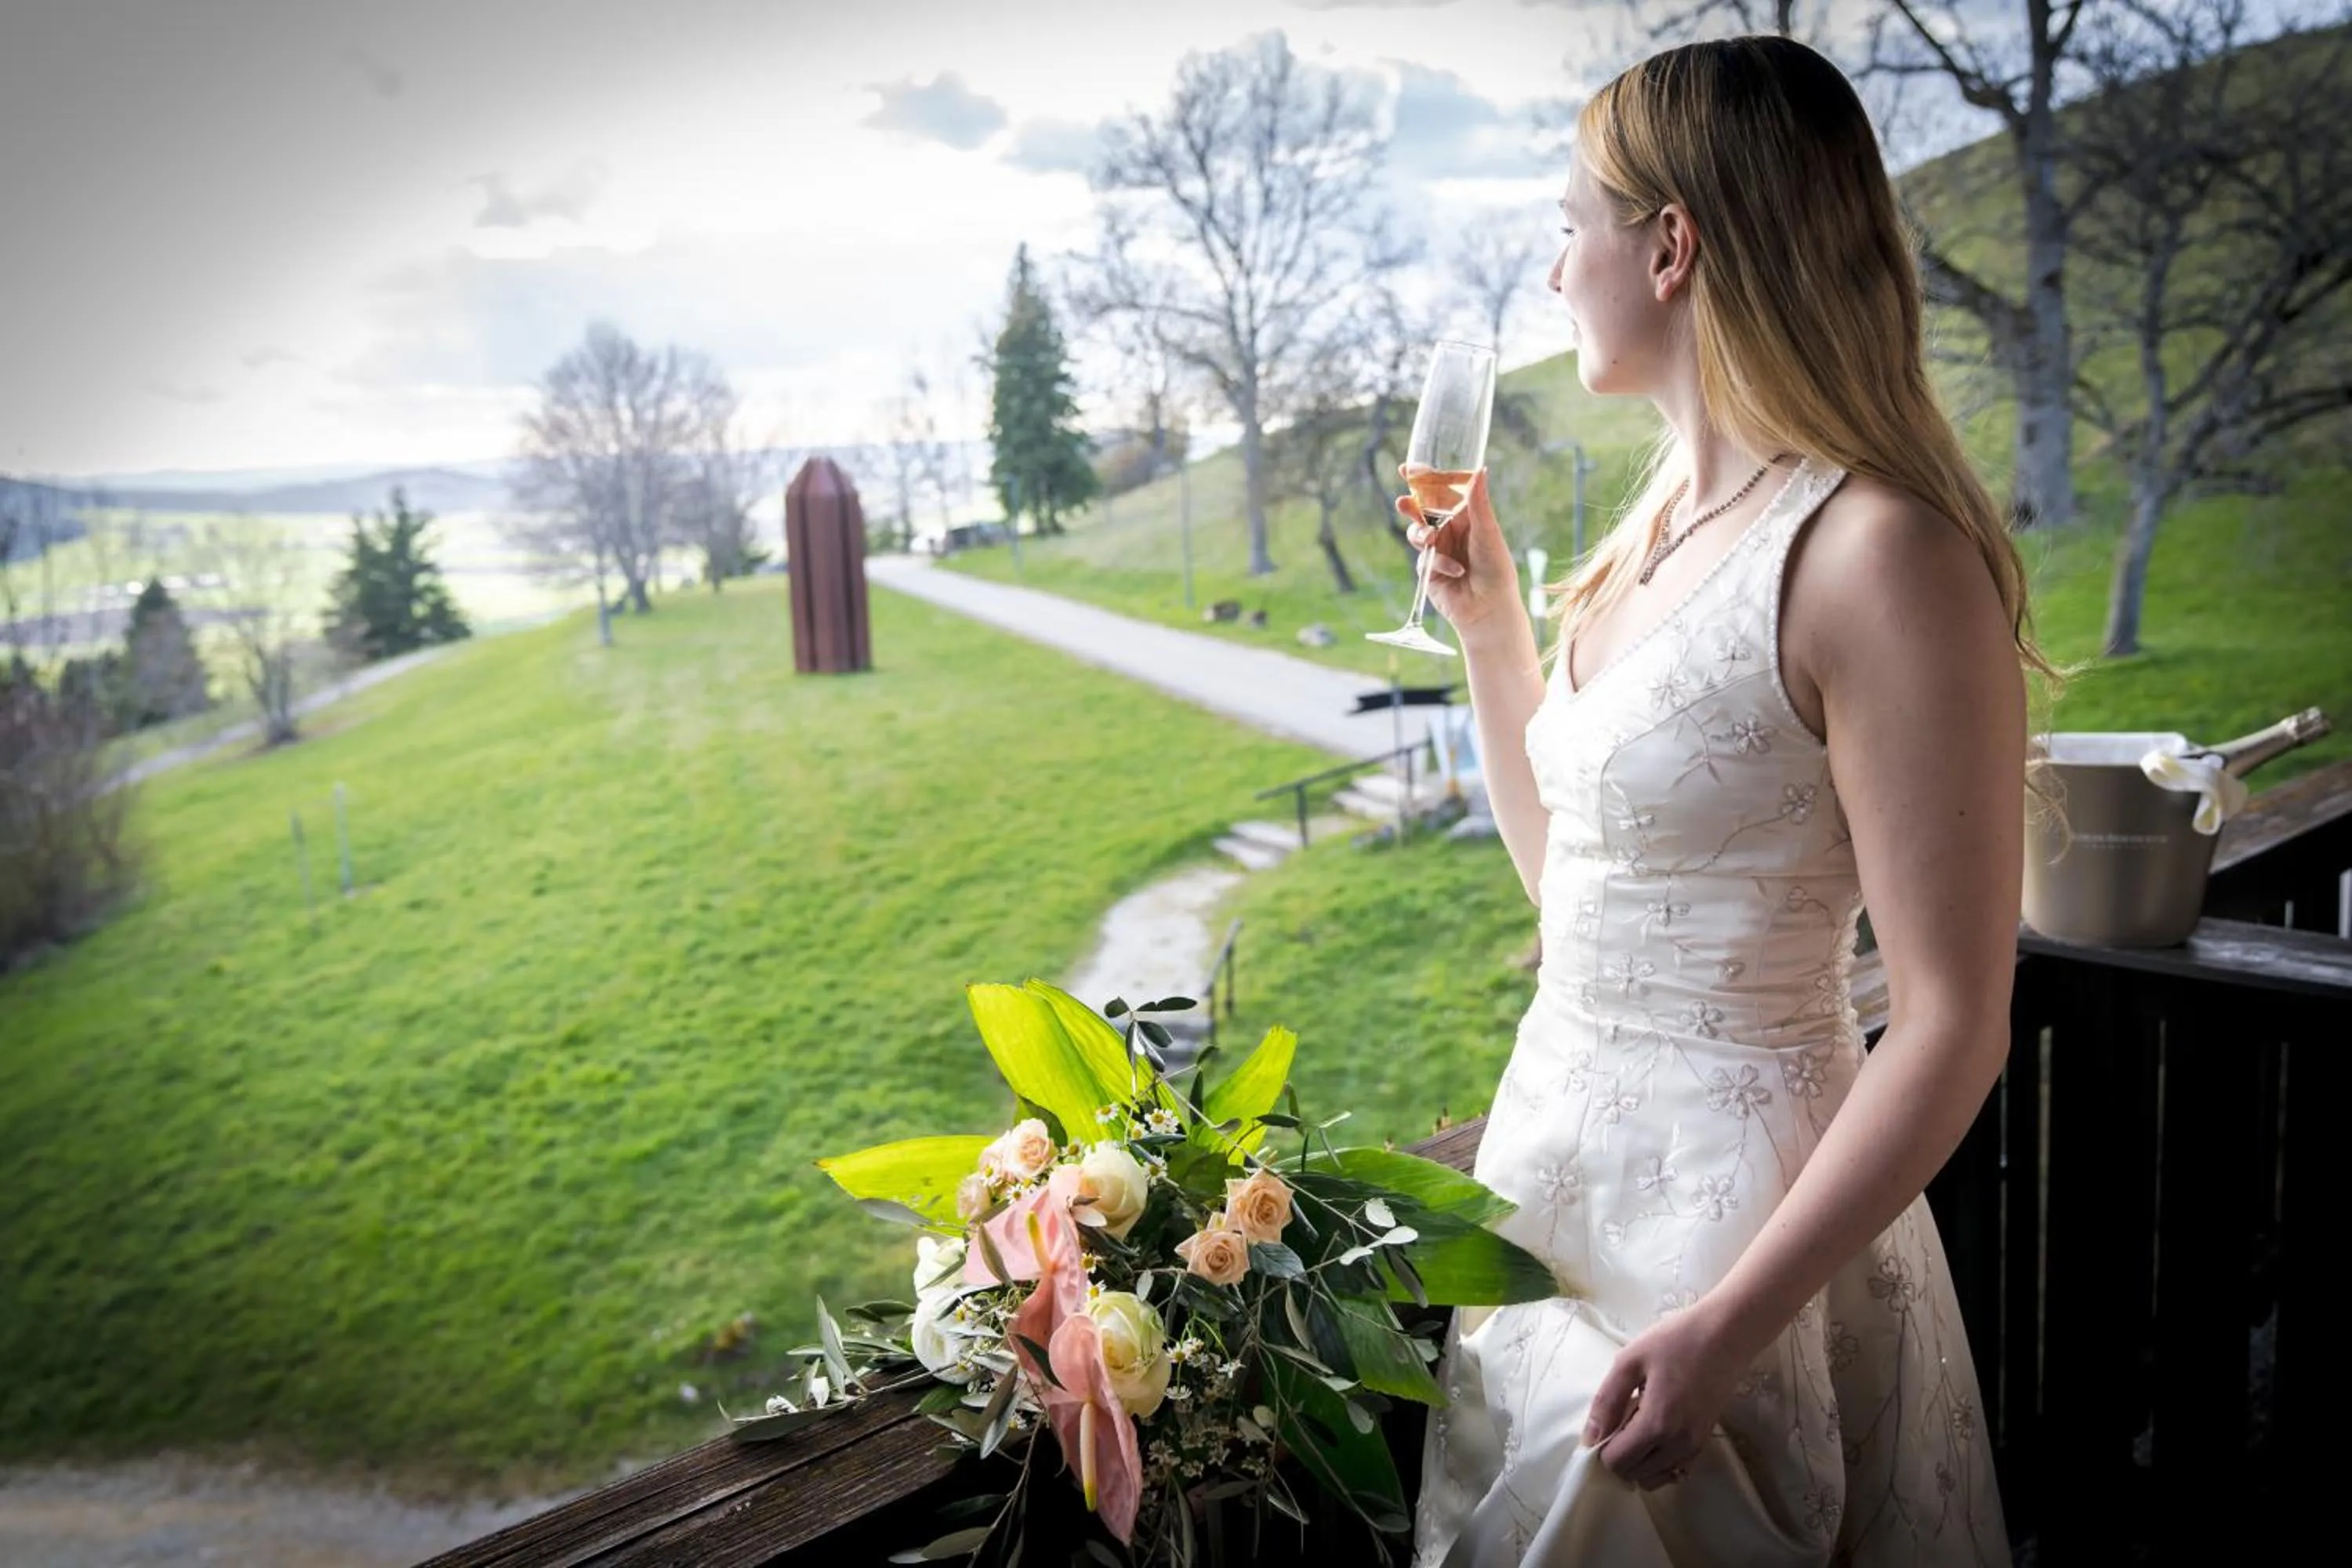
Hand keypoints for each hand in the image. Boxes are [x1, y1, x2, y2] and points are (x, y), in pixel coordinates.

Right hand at [1395, 465, 1521, 646]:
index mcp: (1466, 517)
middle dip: (1410, 505)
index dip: (1425, 480)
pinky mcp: (1429, 571)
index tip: (1409, 468)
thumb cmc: (1497, 569)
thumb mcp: (1487, 531)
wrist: (1489, 608)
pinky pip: (1424, 559)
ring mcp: (1438, 551)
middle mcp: (1450, 532)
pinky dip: (1439, 563)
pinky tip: (1456, 572)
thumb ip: (1478, 502)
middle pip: (1422, 511)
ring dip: (1420, 534)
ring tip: (1430, 540)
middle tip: (1403, 501)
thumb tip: (1480, 468)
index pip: (1442, 492)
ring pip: (1417, 533)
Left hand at [1583, 1301, 1748, 1490]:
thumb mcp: (1629, 1361)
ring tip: (1637, 1422)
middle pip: (1634, 1474)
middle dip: (1619, 1453)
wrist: (1726, 1335)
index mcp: (1657, 1425)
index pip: (1617, 1463)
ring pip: (1654, 1477)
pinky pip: (1674, 1469)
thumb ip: (1606, 1402)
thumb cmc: (1676, 1341)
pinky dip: (1658, 1460)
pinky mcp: (1704, 1442)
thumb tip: (1589, 1439)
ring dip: (1638, 1459)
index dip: (1601, 1447)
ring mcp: (1694, 1447)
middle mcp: (1678, 1446)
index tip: (1605, 1421)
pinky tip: (1655, 1430)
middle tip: (1621, 1417)